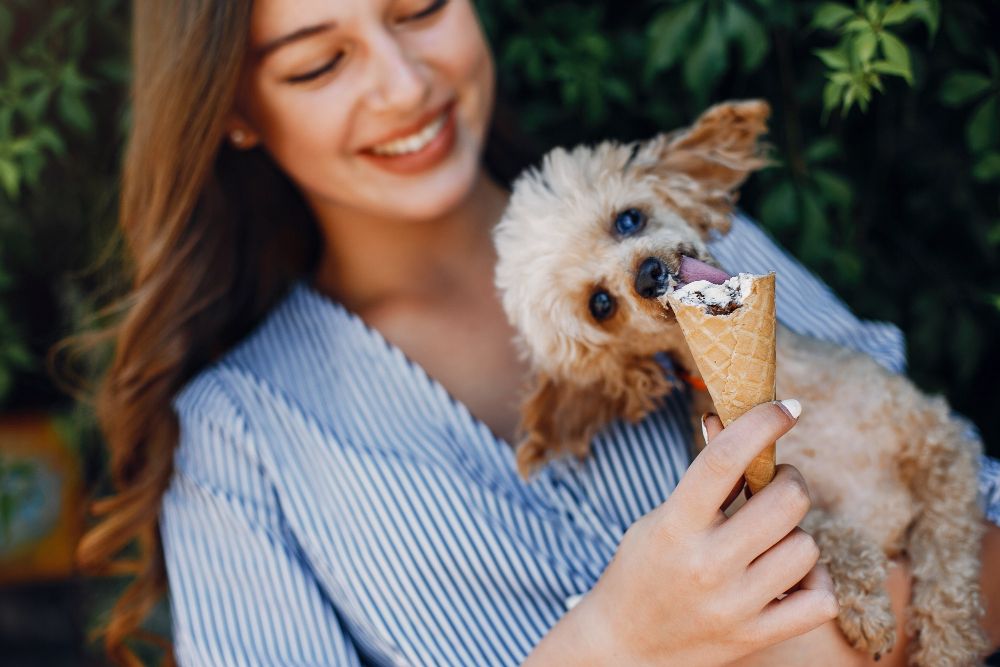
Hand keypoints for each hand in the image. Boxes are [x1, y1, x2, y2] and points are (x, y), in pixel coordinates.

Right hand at [569, 401, 838, 665]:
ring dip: (795, 534)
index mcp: (674, 526)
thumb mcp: (660, 519)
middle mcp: (706, 565)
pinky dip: (814, 582)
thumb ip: (701, 477)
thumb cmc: (640, 571)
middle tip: (774, 484)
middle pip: (785, 501)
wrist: (624, 648)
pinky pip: (819, 600)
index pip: (722, 461)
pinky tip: (790, 576)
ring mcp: (734, 605)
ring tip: (771, 538)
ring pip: (806, 547)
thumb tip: (727, 420)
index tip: (786, 408)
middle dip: (788, 481)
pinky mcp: (755, 637)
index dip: (759, 425)